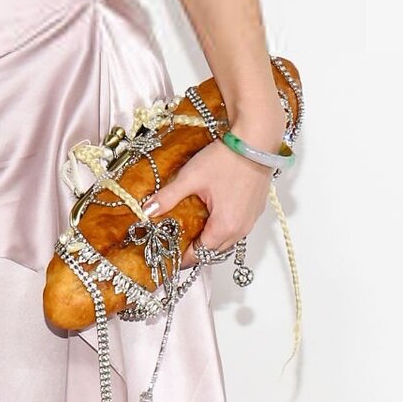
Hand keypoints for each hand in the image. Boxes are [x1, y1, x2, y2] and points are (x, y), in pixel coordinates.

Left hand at [142, 140, 271, 267]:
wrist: (255, 143)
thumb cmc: (226, 160)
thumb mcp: (191, 177)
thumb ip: (168, 197)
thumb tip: (148, 211)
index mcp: (225, 227)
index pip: (201, 253)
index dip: (184, 258)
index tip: (171, 258)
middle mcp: (241, 229)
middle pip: (215, 250)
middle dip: (196, 250)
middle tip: (177, 244)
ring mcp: (250, 220)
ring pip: (228, 241)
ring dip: (210, 240)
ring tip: (191, 231)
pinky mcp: (255, 210)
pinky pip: (237, 229)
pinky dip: (223, 229)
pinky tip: (210, 215)